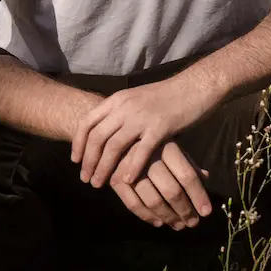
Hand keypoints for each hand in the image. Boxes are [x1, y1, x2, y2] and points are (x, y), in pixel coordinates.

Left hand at [72, 72, 221, 204]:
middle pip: (97, 137)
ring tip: (99, 184)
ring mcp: (142, 117)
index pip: (88, 122)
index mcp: (117, 99)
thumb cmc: (167, 96)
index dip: (78, 143)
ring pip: (114, 146)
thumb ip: (120, 113)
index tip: (76, 161)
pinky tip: (126, 181)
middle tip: (85, 179)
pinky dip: (131, 167)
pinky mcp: (161, 127)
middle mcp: (125, 107)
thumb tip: (106, 132)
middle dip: (88, 161)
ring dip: (104, 168)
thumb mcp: (136, 99)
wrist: (195, 86)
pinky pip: (141, 151)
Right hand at [107, 139, 212, 228]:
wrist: (115, 138)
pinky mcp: (115, 180)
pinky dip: (147, 217)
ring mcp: (129, 169)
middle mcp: (147, 157)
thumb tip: (206, 179)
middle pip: (171, 191)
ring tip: (179, 225)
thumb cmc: (150, 145)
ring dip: (168, 217)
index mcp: (165, 147)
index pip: (187, 176)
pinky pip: (133, 204)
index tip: (207, 212)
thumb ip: (187, 163)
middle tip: (193, 223)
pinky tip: (158, 222)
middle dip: (185, 211)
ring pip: (153, 201)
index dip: (199, 196)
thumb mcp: (171, 148)